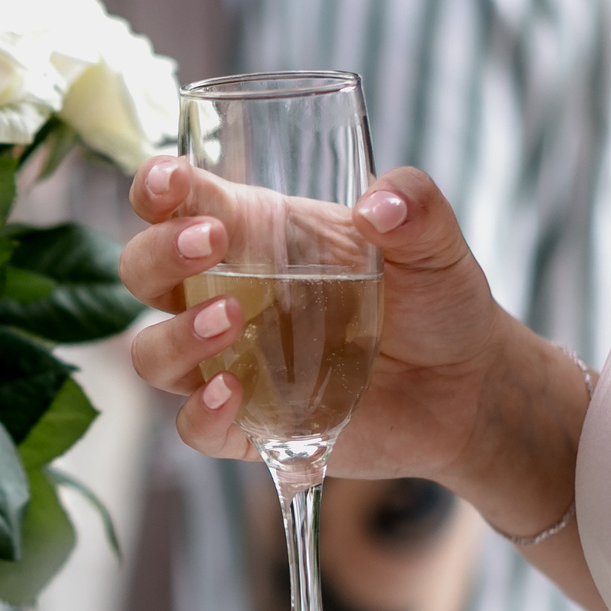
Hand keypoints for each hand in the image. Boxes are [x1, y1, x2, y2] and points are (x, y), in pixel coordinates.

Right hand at [120, 156, 546, 491]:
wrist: (468, 387)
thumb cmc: (437, 301)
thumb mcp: (436, 243)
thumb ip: (416, 207)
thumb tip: (381, 203)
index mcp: (254, 235)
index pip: (176, 202)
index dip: (157, 187)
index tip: (173, 183)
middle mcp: (226, 295)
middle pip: (143, 272)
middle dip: (157, 254)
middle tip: (209, 245)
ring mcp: (231, 363)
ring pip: (153, 353)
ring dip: (176, 336)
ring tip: (230, 320)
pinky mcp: (249, 426)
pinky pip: (194, 426)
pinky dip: (201, 412)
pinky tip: (233, 394)